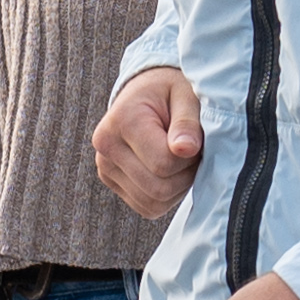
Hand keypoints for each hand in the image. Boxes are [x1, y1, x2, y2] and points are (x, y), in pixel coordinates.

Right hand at [93, 68, 203, 220]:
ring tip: (181, 159)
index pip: (164, 163)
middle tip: (193, 152)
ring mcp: (105, 167)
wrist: (148, 93)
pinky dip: (167, 196)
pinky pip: (147, 207)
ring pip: (153, 203)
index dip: (190, 159)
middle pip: (157, 188)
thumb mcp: (186, 95)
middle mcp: (106, 146)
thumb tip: (185, 149)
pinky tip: (170, 171)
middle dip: (185, 175)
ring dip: (178, 188)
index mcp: (122, 120)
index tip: (195, 139)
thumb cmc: (172, 92)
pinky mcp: (111, 182)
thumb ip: (187, 122)